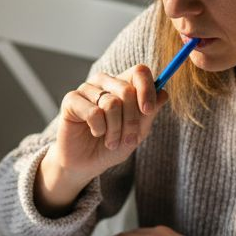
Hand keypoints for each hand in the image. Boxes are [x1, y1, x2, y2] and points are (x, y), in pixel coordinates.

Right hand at [35, 65, 168, 213]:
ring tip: (111, 141)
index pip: (139, 72)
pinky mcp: (71, 100)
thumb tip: (163, 93)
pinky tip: (95, 133)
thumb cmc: (111, 147)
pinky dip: (99, 129)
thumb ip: (149, 113)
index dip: (147, 89)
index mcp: (123, 85)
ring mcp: (87, 89)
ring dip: (115, 130)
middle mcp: (105, 82)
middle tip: (128, 139)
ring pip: (111, 103)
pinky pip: (94, 112)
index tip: (148, 110)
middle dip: (131, 120)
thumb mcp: (137, 133)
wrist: (85, 164)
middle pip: (127, 90)